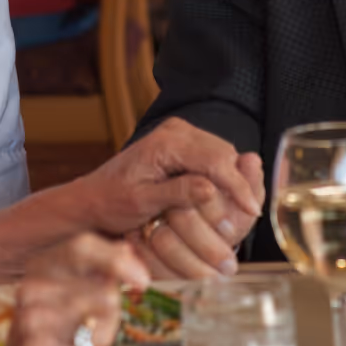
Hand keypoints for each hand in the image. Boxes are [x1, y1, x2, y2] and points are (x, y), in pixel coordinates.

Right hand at [0, 234, 148, 345]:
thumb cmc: (54, 338)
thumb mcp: (78, 298)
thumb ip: (102, 272)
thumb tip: (127, 248)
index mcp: (42, 267)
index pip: (83, 246)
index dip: (118, 260)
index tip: (144, 281)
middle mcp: (31, 288)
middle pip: (105, 295)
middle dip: (109, 323)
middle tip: (83, 335)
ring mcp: (30, 321)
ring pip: (102, 331)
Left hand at [72, 119, 263, 274]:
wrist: (93, 197)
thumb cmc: (112, 202)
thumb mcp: (142, 203)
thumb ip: (176, 193)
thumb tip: (211, 190)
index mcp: (165, 142)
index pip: (215, 159)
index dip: (237, 186)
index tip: (252, 211)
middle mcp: (176, 130)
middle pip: (224, 153)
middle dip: (238, 184)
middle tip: (250, 215)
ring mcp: (180, 133)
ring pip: (222, 154)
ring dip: (232, 181)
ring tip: (241, 211)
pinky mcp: (183, 143)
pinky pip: (213, 157)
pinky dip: (222, 176)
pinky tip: (226, 200)